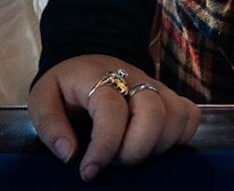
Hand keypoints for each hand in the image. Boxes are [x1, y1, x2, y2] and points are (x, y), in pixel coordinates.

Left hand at [28, 55, 198, 179]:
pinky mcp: (168, 95)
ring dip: (157, 146)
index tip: (88, 171)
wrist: (87, 61)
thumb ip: (49, 124)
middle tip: (116, 161)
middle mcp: (131, 77)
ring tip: (133, 154)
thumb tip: (68, 154)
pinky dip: (179, 136)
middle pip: (153, 111)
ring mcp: (154, 85)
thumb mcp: (44, 97)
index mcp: (97, 76)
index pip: (111, 109)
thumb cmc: (66, 86)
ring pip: (175, 115)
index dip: (104, 146)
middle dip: (136, 149)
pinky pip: (189, 115)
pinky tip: (157, 146)